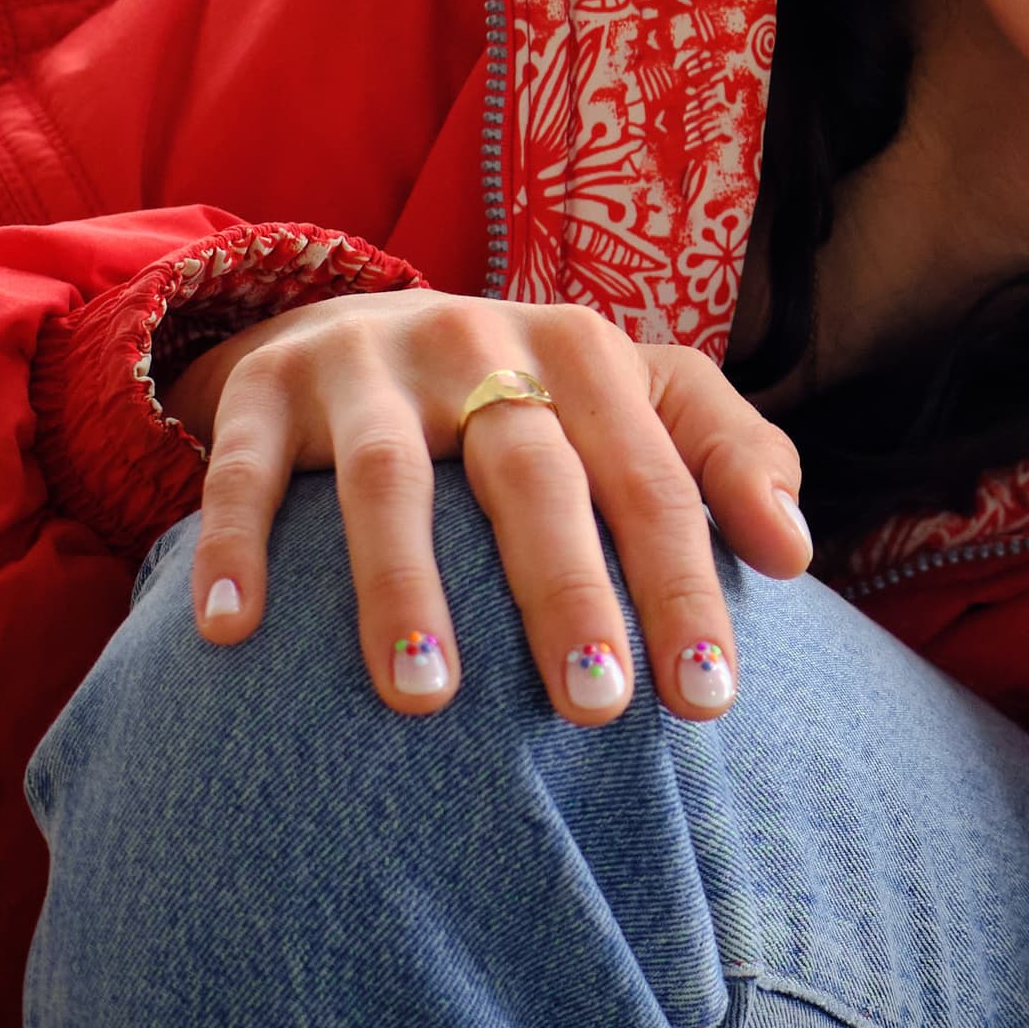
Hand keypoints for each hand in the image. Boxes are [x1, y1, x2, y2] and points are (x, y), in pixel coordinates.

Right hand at [163, 290, 813, 723]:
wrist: (354, 319)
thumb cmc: (527, 391)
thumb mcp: (634, 395)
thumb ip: (724, 454)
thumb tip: (795, 548)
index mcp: (583, 348)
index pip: (652, 475)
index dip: (685, 584)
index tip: (710, 698)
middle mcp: (480, 342)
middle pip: (533, 474)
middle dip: (568, 592)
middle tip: (596, 708)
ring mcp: (366, 363)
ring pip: (386, 477)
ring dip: (404, 584)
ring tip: (428, 696)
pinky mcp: (266, 388)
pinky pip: (244, 471)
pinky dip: (236, 546)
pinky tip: (233, 633)